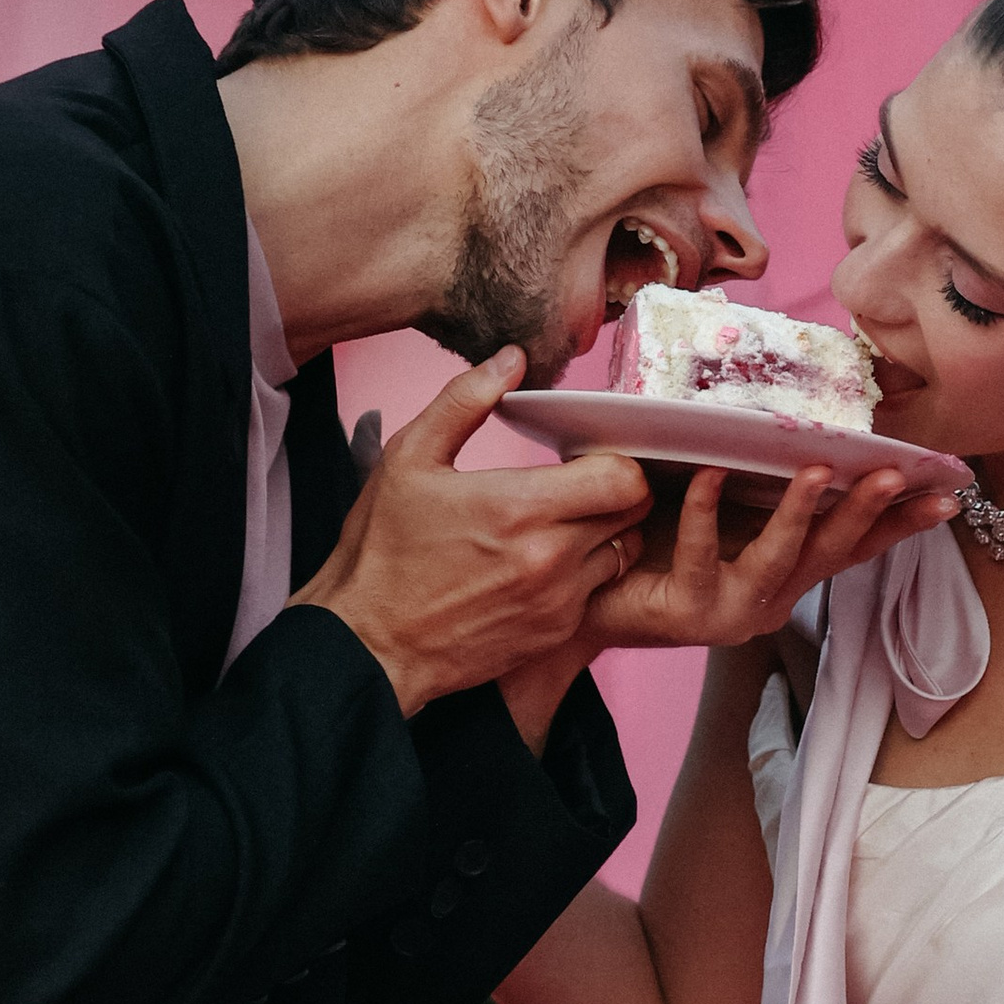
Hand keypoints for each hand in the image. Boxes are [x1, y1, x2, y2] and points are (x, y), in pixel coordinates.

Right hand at [290, 350, 651, 716]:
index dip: (614, 461)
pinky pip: (597, 592)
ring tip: (561, 526)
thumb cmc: (383, 552)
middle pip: (633, 512)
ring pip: (621, 553)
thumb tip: (511, 358)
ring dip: (603, 535)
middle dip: (614, 493)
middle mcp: (552, 557)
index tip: (583, 458)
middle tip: (576, 487)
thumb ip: (465, 402)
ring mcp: (558, 601)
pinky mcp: (555, 634)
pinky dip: (583, 575)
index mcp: (521, 506)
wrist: (370, 644)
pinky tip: (541, 566)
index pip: (623, 478)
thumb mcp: (408, 460)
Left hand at [582, 459, 964, 656]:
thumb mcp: (724, 517)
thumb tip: (800, 430)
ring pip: (781, 559)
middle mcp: (772, 598)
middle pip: (832, 552)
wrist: (592, 603)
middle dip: (868, 510)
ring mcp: (734, 609)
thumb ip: (758, 490)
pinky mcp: (690, 612)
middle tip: (898, 473)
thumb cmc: (658, 548)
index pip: (856, 547)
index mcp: (787, 575)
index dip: (901, 522)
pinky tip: (710, 476)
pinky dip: (708, 512)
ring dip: (803, 512)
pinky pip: (704, 556)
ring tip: (821, 469)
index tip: (947, 495)